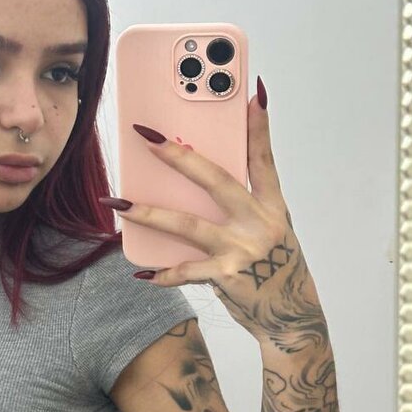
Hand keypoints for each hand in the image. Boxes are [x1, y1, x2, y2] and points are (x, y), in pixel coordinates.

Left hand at [100, 86, 322, 344]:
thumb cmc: (276, 270)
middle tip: (149, 137)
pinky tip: (143, 273)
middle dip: (179, 157)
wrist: (292, 318)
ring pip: (188, 224)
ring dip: (149, 213)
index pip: (263, 159)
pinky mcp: (229, 276)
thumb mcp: (271, 231)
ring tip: (119, 202)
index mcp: (273, 206)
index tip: (251, 93)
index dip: (258, 126)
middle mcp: (260, 223)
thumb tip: (198, 182)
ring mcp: (244, 249)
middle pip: (216, 181)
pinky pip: (188, 271)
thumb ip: (243, 207)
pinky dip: (164, 274)